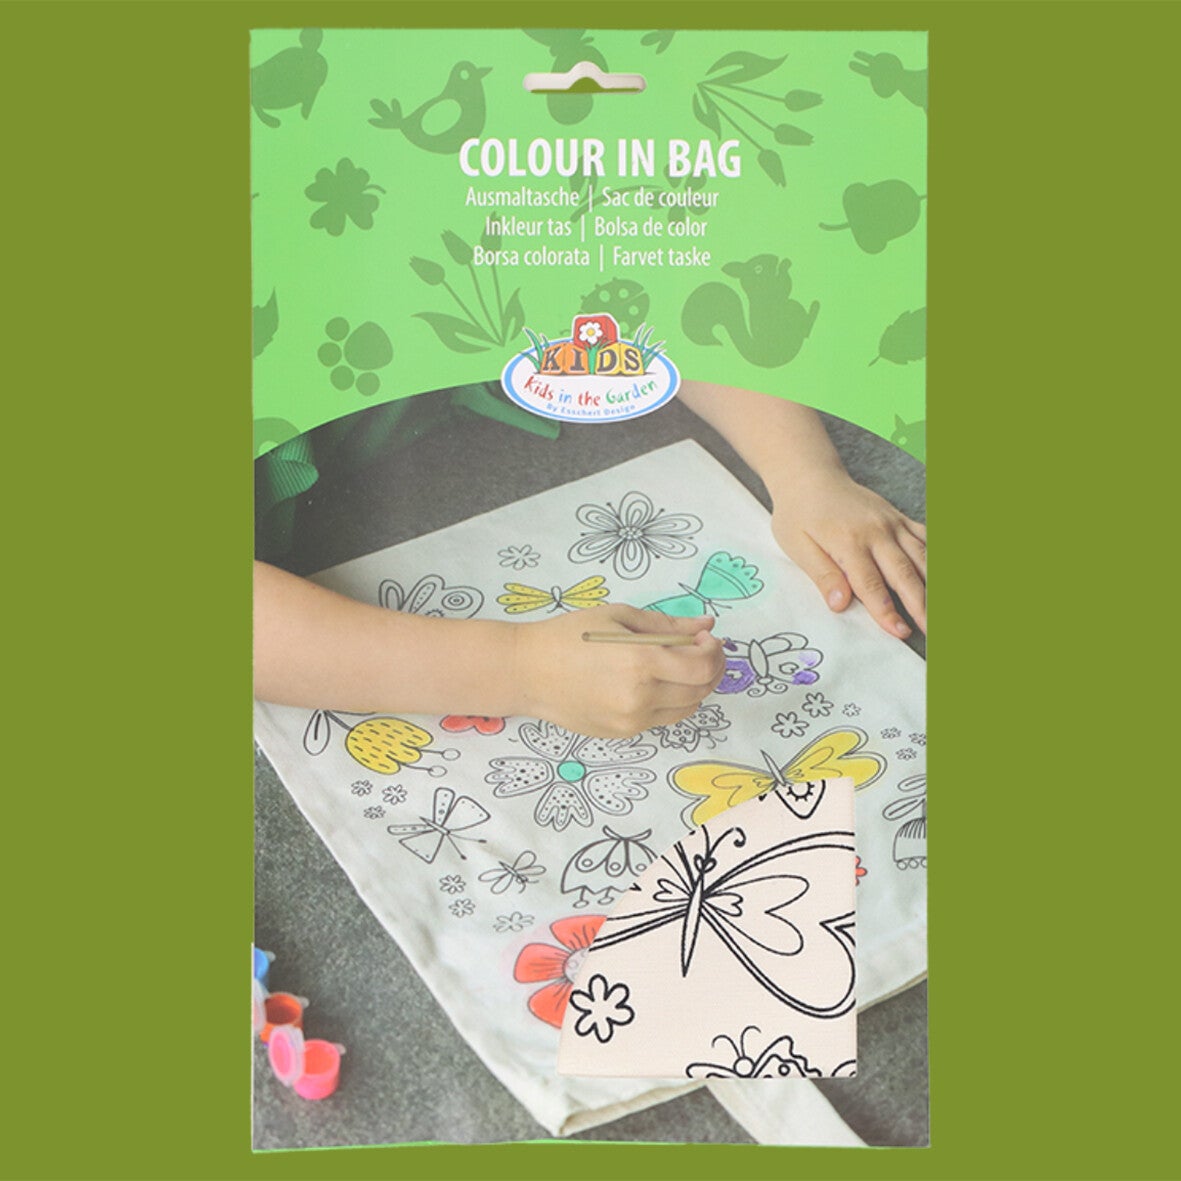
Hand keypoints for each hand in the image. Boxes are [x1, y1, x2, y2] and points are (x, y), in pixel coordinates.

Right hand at [512, 605, 725, 737]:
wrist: (526, 672)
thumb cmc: (567, 635)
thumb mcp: (617, 616)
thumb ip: (666, 624)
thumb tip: (705, 624)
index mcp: (640, 663)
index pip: (701, 666)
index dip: (713, 651)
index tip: (705, 637)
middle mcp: (640, 697)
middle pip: (700, 690)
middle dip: (711, 668)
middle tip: (702, 649)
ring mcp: (631, 720)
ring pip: (687, 709)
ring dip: (695, 687)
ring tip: (681, 665)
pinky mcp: (622, 733)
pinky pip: (663, 719)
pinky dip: (672, 701)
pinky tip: (657, 682)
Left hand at [769, 467, 926, 637]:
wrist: (810, 477)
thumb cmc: (799, 514)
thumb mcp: (797, 546)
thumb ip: (822, 575)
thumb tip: (840, 604)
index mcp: (848, 541)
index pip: (871, 584)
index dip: (886, 611)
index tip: (900, 633)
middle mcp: (876, 531)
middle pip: (904, 573)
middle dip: (920, 605)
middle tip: (931, 630)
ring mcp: (891, 523)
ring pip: (921, 557)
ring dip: (934, 585)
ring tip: (942, 611)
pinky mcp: (898, 518)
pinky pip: (925, 537)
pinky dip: (937, 557)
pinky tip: (943, 577)